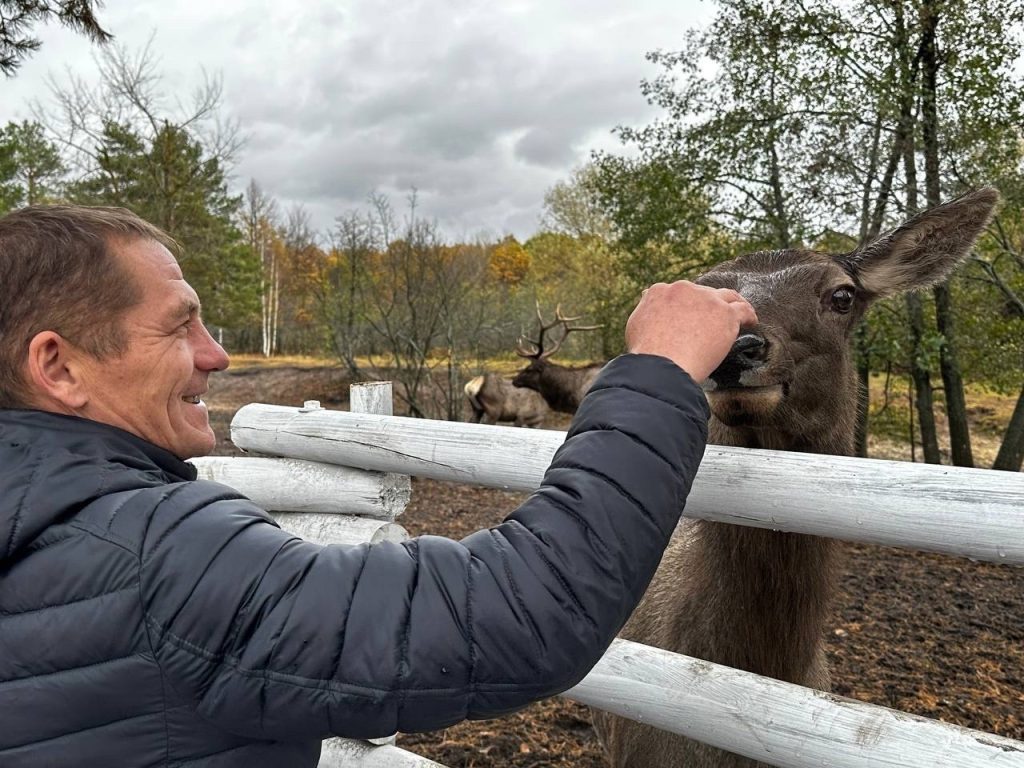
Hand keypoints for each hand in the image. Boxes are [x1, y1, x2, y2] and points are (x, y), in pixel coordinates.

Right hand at [625, 281, 757, 381]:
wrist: (662, 366)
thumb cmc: (646, 354)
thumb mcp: (635, 325)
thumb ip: (645, 308)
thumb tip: (647, 296)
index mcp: (660, 291)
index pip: (677, 294)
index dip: (684, 305)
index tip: (689, 317)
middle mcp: (683, 289)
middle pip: (701, 293)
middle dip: (706, 306)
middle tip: (711, 321)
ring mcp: (706, 299)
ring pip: (725, 296)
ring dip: (730, 305)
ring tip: (737, 315)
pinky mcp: (725, 313)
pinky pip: (743, 309)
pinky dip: (748, 315)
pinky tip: (751, 323)